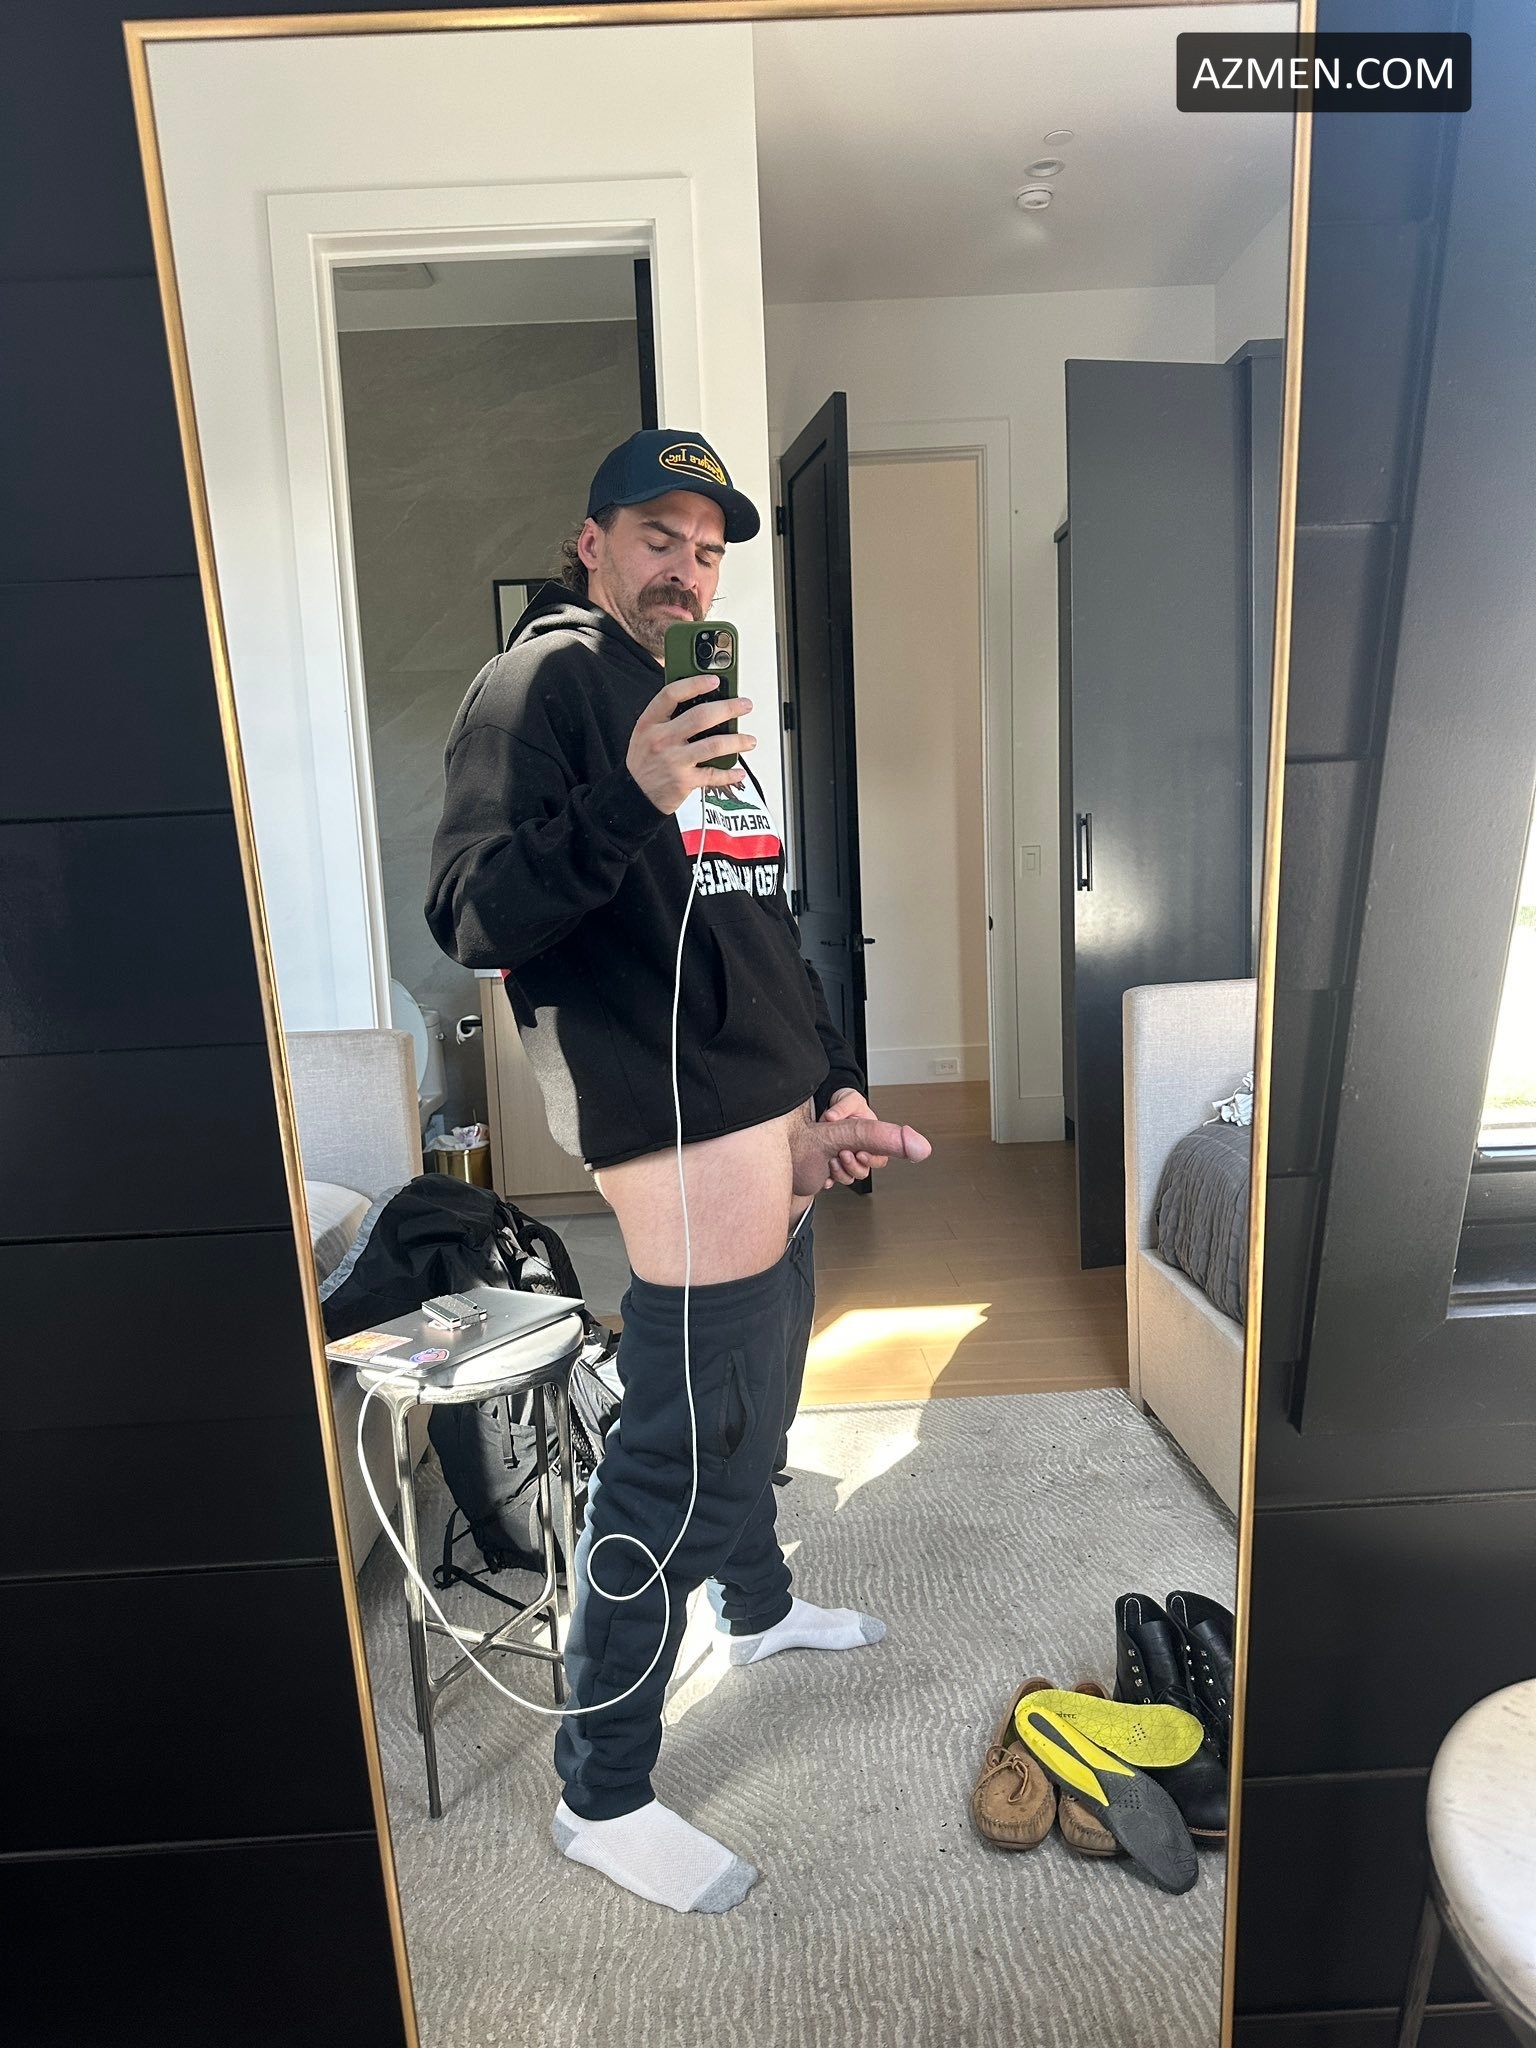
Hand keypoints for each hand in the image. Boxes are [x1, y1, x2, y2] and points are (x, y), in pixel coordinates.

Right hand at [626, 674, 756, 814]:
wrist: (635, 796)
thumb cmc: (645, 761)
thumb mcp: (646, 733)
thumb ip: (667, 717)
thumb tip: (702, 700)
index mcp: (650, 723)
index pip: (671, 695)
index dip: (694, 684)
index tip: (715, 680)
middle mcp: (661, 740)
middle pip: (700, 717)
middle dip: (728, 708)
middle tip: (744, 705)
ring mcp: (674, 761)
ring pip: (713, 745)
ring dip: (737, 741)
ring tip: (749, 740)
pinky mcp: (684, 781)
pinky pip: (714, 775)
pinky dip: (730, 773)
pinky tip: (738, 770)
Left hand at [790, 1090, 931, 1194]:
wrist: (827, 1104)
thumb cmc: (844, 1102)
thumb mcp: (849, 1098)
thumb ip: (843, 1106)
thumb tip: (832, 1117)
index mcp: (870, 1139)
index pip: (879, 1158)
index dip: (872, 1160)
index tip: (861, 1154)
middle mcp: (858, 1152)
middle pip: (863, 1171)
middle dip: (853, 1167)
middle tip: (844, 1154)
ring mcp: (843, 1159)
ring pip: (848, 1177)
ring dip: (840, 1173)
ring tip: (832, 1160)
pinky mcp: (828, 1163)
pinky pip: (830, 1178)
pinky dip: (827, 1179)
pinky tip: (823, 1175)